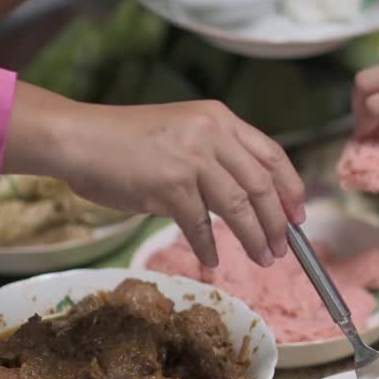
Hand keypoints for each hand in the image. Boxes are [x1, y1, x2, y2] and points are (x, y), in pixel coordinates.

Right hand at [6, 86, 305, 268]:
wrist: (79, 139)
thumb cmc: (125, 141)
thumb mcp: (182, 133)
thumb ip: (215, 156)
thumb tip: (247, 199)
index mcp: (219, 117)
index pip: (272, 154)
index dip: (291, 187)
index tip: (299, 215)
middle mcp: (211, 133)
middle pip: (261, 184)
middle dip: (277, 222)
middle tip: (283, 248)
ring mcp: (192, 158)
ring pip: (238, 207)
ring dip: (254, 238)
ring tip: (263, 258)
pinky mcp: (170, 185)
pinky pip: (201, 225)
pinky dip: (209, 247)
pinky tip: (213, 260)